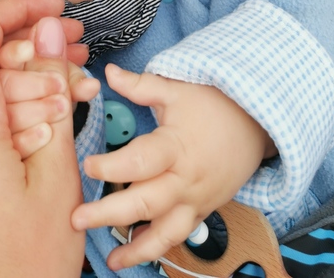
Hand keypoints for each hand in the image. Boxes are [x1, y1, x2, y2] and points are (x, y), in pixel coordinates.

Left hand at [0, 0, 85, 277]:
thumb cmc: (19, 261)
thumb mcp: (54, 169)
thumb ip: (49, 89)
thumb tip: (47, 32)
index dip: (23, 8)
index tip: (58, 10)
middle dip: (37, 46)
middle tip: (80, 51)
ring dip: (33, 78)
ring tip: (77, 86)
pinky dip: (19, 104)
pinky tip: (55, 113)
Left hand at [72, 63, 275, 269]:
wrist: (256, 124)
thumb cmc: (214, 104)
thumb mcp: (177, 89)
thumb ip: (140, 85)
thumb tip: (109, 73)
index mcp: (176, 147)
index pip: (141, 162)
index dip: (112, 167)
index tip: (88, 165)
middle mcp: (185, 179)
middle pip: (146, 203)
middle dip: (109, 214)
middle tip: (77, 218)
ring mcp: (195, 200)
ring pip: (166, 232)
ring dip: (137, 249)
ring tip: (110, 261)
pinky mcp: (201, 211)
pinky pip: (178, 236)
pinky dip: (157, 249)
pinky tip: (133, 257)